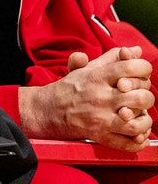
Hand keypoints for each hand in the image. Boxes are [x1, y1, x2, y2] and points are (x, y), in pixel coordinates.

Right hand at [20, 46, 153, 148]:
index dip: (143, 68)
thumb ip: (111, 58)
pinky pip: (128, 143)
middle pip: (139, 96)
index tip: (142, 71)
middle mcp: (100, 98)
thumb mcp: (86, 69)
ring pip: (136, 122)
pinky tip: (138, 132)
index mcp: (96, 78)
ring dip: (144, 119)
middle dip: (146, 95)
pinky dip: (138, 140)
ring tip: (141, 114)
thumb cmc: (70, 88)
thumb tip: (136, 50)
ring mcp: (101, 119)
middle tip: (140, 95)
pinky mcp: (101, 136)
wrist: (48, 110)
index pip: (129, 68)